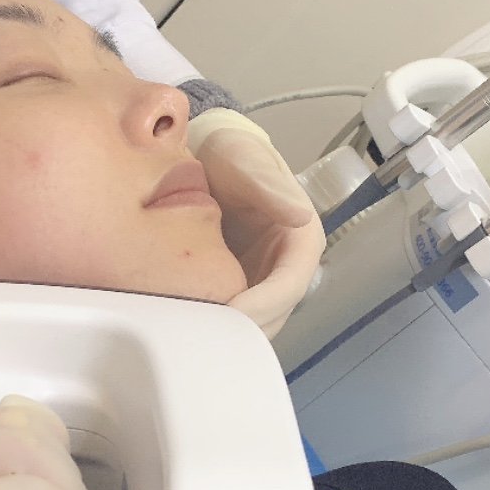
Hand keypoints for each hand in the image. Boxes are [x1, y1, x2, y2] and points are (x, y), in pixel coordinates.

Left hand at [189, 115, 324, 337]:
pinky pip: (233, 316)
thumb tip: (302, 216)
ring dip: (226, 333)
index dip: (262, 306)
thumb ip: (270, 188)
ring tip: (191, 335)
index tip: (230, 314)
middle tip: (200, 336)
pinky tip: (186, 325)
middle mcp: (288, 268)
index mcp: (303, 241)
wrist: (208, 154)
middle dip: (241, 329)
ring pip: (255, 324)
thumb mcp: (248, 162)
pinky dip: (214, 325)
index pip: (288, 288)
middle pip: (273, 316)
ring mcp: (264, 281)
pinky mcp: (241, 287)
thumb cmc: (232, 153)